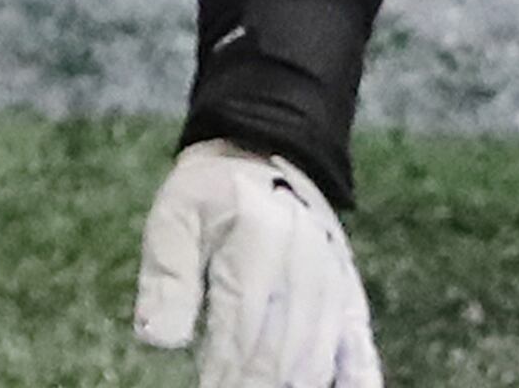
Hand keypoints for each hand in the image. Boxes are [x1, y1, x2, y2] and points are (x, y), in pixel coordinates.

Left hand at [135, 141, 381, 387]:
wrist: (267, 154)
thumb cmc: (210, 195)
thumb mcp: (174, 218)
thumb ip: (167, 278)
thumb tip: (156, 340)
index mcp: (257, 246)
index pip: (240, 329)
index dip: (224, 373)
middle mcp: (304, 270)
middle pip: (280, 354)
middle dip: (254, 387)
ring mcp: (334, 287)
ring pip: (316, 359)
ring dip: (293, 386)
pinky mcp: (351, 298)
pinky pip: (361, 351)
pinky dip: (356, 380)